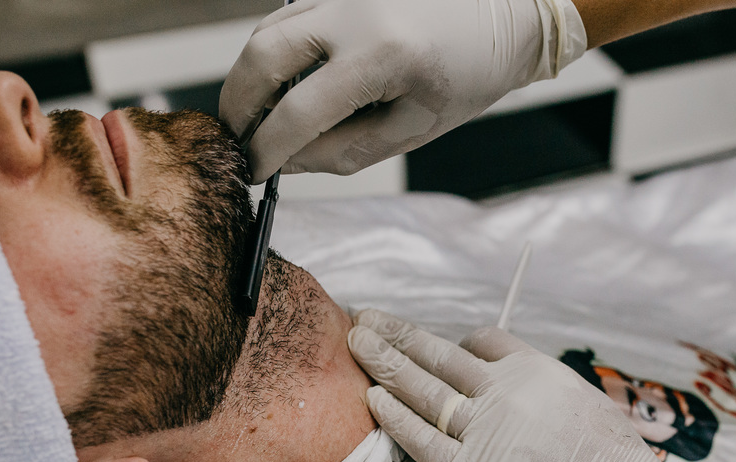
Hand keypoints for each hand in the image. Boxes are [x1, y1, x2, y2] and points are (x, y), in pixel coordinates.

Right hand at [220, 0, 586, 182]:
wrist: (497, 19)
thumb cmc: (464, 77)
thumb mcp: (411, 130)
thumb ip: (345, 151)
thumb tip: (287, 161)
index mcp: (381, 56)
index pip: (298, 112)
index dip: (268, 149)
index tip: (254, 172)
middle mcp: (352, 14)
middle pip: (263, 59)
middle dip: (240, 107)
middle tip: (238, 143)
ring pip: (265, 33)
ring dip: (248, 79)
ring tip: (252, 120)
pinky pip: (285, 18)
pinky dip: (270, 54)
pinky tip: (276, 88)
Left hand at [346, 309, 699, 461]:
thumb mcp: (593, 412)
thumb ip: (554, 400)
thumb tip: (536, 403)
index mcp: (539, 372)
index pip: (483, 342)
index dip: (454, 342)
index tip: (435, 347)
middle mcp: (505, 392)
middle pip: (438, 354)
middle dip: (397, 334)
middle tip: (365, 317)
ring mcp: (482, 431)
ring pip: (421, 387)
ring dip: (383, 361)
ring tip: (355, 341)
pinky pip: (419, 438)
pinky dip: (393, 416)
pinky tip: (371, 398)